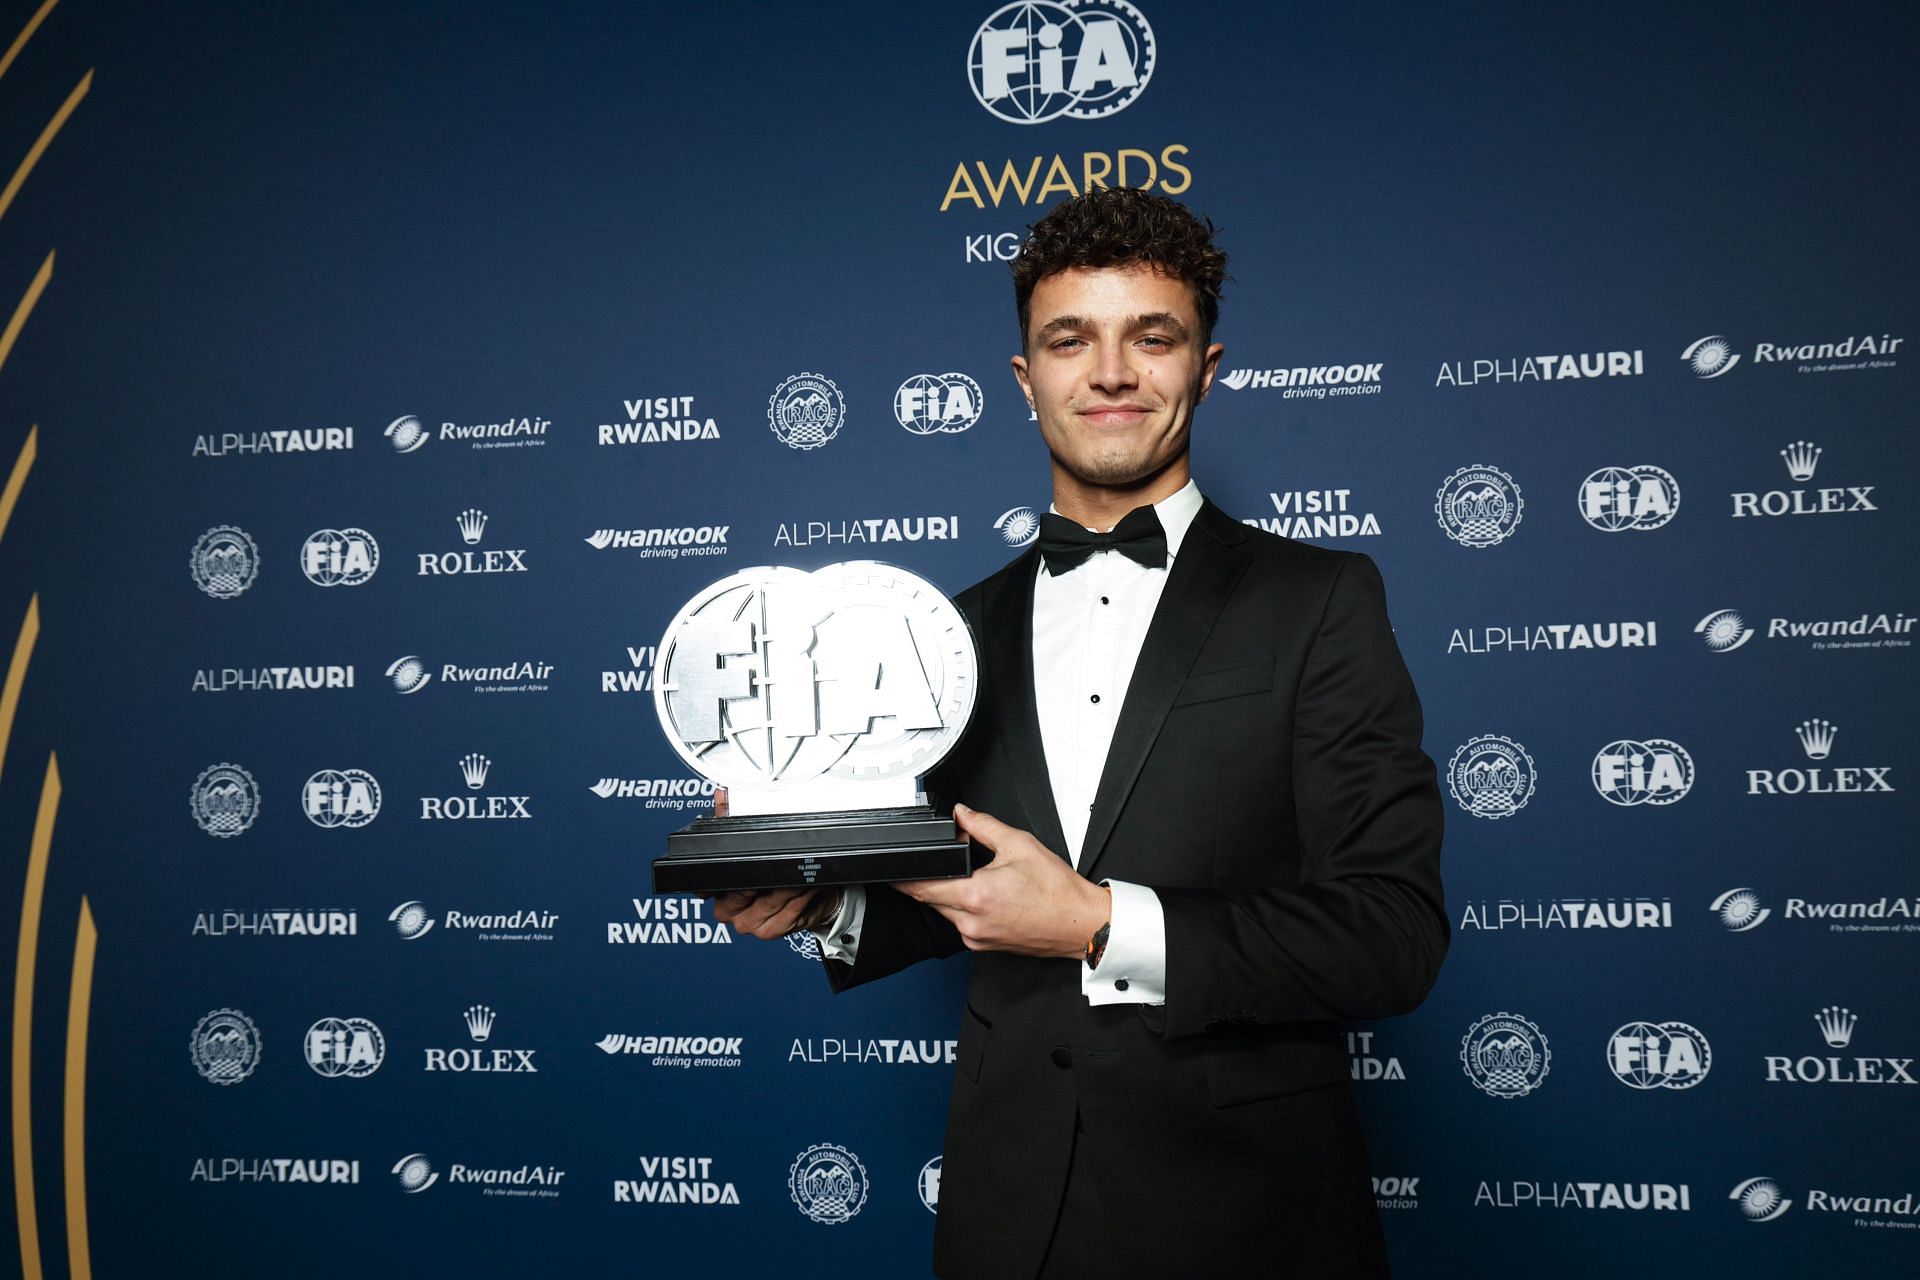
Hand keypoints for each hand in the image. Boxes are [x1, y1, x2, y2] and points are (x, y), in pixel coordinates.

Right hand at [703, 788, 840, 939]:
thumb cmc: (775, 870)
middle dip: (765, 874)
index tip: (747, 862)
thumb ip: (732, 816)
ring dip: (789, 884)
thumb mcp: (750, 842)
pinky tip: (807, 887)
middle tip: (781, 860)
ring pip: (768, 901)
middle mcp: (726, 910)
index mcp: (715, 889)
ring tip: (801, 871)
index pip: (707, 884)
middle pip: (741, 891)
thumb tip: (721, 796)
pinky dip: (800, 899)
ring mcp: (747, 923)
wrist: (804, 897)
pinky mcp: (769, 932)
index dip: (726, 873)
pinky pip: (786, 914)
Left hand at [895, 803, 1109, 957]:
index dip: (904, 877)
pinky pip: (961, 924)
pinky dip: (965, 908)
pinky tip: (986, 897)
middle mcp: (970, 922)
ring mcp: (976, 938)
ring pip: (946, 912)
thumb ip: (983, 825)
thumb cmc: (1057, 892)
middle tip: (949, 864)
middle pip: (930, 900)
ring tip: (977, 880)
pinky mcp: (984, 946)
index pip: (922, 887)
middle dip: (932, 880)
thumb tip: (962, 813)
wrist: (1080, 924)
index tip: (894, 869)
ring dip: (949, 894)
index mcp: (975, 896)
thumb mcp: (1019, 845)